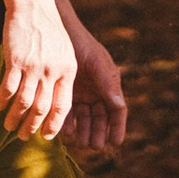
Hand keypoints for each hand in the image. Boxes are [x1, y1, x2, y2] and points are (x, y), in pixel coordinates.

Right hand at [0, 0, 76, 141]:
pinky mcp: (16, 59)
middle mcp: (52, 70)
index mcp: (68, 70)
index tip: (47, 136)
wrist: (33, 6)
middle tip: (24, 136)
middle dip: (32, 126)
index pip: (63, 106)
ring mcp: (34, 65)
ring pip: (25, 102)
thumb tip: (55, 104)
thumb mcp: (65, 53)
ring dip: (15, 118)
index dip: (54, 124)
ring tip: (9, 127)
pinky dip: (3, 100)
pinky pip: (9, 87)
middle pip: (42, 108)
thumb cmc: (48, 31)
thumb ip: (62, 77)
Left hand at [61, 15, 127, 157]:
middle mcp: (96, 93)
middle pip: (100, 120)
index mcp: (109, 86)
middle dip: (98, 133)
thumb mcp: (97, 63)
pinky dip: (67, 124)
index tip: (115, 142)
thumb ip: (108, 83)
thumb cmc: (82, 46)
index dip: (118, 127)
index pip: (117, 111)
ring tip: (80, 141)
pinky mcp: (63, 95)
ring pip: (84, 120)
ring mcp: (80, 95)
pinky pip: (67, 114)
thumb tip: (119, 105)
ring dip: (83, 132)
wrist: (59, 33)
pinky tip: (66, 131)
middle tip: (94, 144)